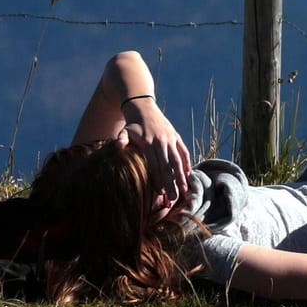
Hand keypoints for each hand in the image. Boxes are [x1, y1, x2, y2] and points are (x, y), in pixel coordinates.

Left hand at [120, 99, 190, 215]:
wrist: (143, 107)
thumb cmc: (131, 125)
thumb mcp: (123, 131)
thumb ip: (121, 139)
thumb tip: (118, 146)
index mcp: (149, 143)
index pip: (155, 165)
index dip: (158, 180)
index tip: (160, 193)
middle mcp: (162, 141)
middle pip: (168, 166)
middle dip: (172, 183)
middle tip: (174, 198)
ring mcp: (170, 139)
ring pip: (178, 160)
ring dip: (182, 176)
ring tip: (185, 190)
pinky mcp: (176, 136)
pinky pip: (184, 151)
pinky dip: (187, 163)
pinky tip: (188, 174)